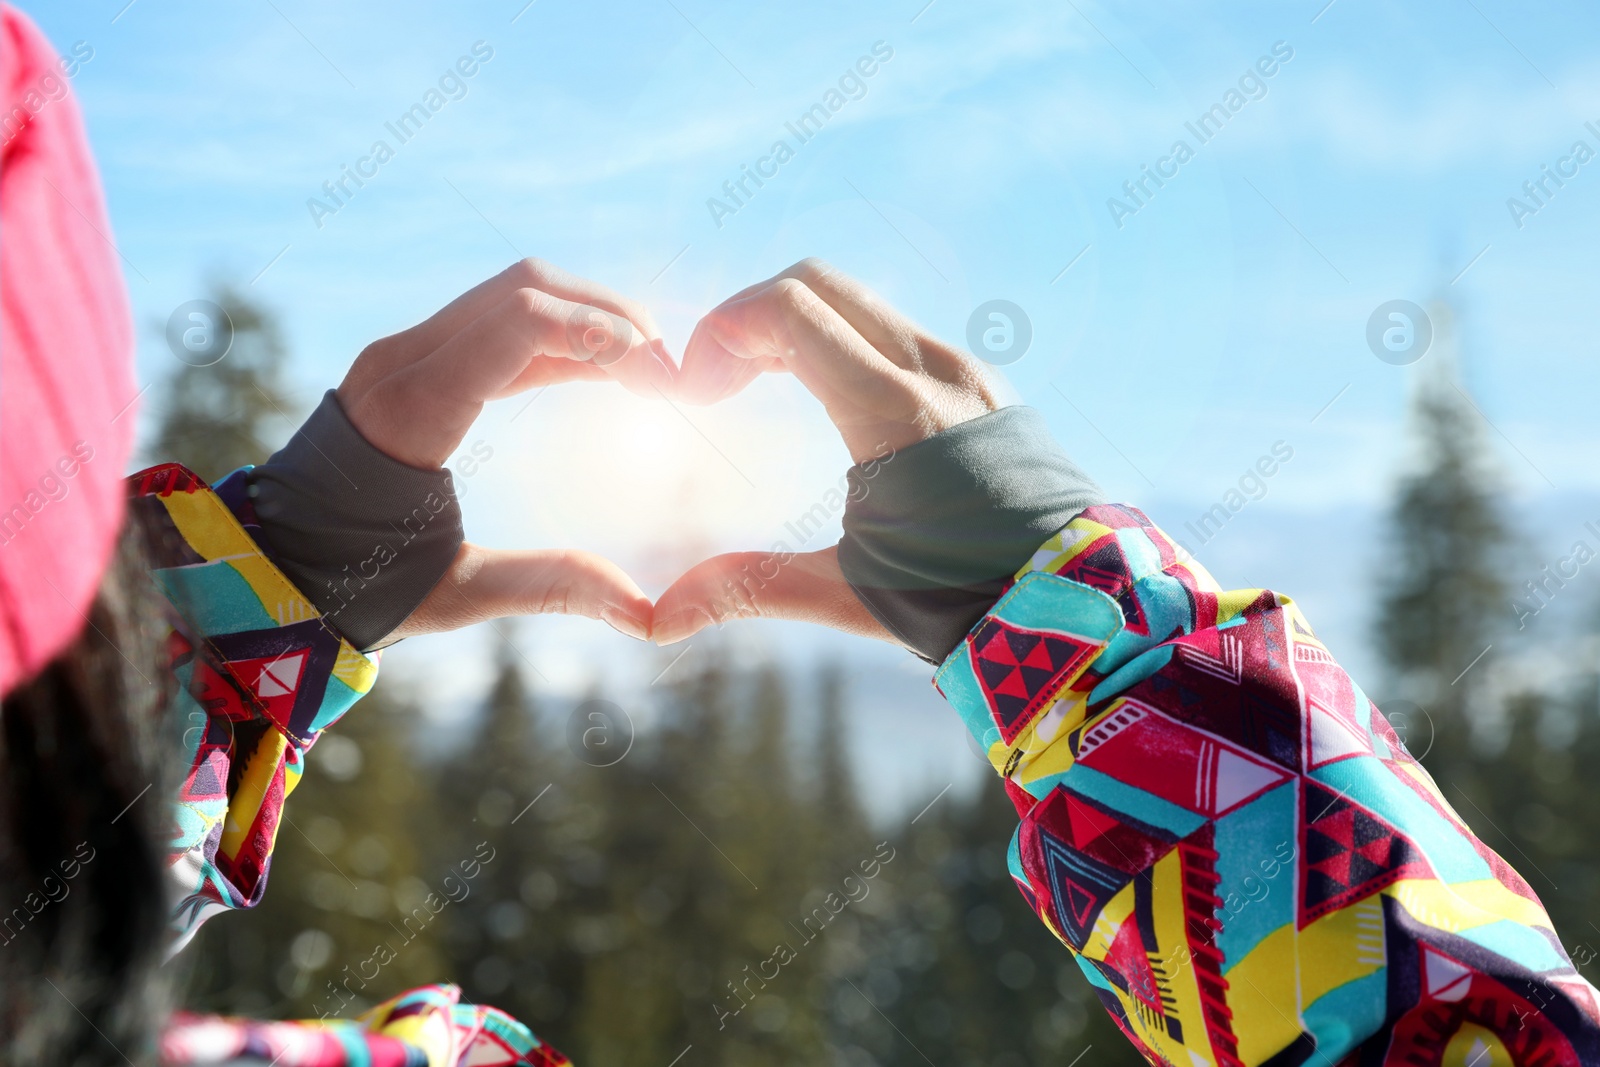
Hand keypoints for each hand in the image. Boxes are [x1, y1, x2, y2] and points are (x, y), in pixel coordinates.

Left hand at [338, 259, 670, 642]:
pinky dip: (558, 334)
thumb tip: (644, 612)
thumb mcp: (456, 595)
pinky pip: (499, 322)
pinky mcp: (415, 360)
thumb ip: (550, 587)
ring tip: (648, 370)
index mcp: (411, 409)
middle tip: (671, 373)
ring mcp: (405, 352)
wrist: (273, 563)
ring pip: (516, 291)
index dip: (606, 336)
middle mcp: (403, 359)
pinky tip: (606, 372)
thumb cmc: (354, 585)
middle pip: (527, 287)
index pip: (522, 321)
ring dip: (588, 316)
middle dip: (610, 316)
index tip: (663, 382)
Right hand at [653, 259, 1000, 645]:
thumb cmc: (966, 601)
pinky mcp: (980, 384)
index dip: (721, 332)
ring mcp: (964, 370)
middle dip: (748, 315)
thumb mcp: (851, 593)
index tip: (697, 391)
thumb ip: (753, 587)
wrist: (1076, 603)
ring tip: (757, 387)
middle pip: (817, 282)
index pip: (789, 309)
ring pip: (858, 302)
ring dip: (795, 325)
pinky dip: (841, 341)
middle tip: (716, 380)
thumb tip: (662, 620)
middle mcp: (935, 371)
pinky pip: (894, 329)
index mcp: (895, 412)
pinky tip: (819, 399)